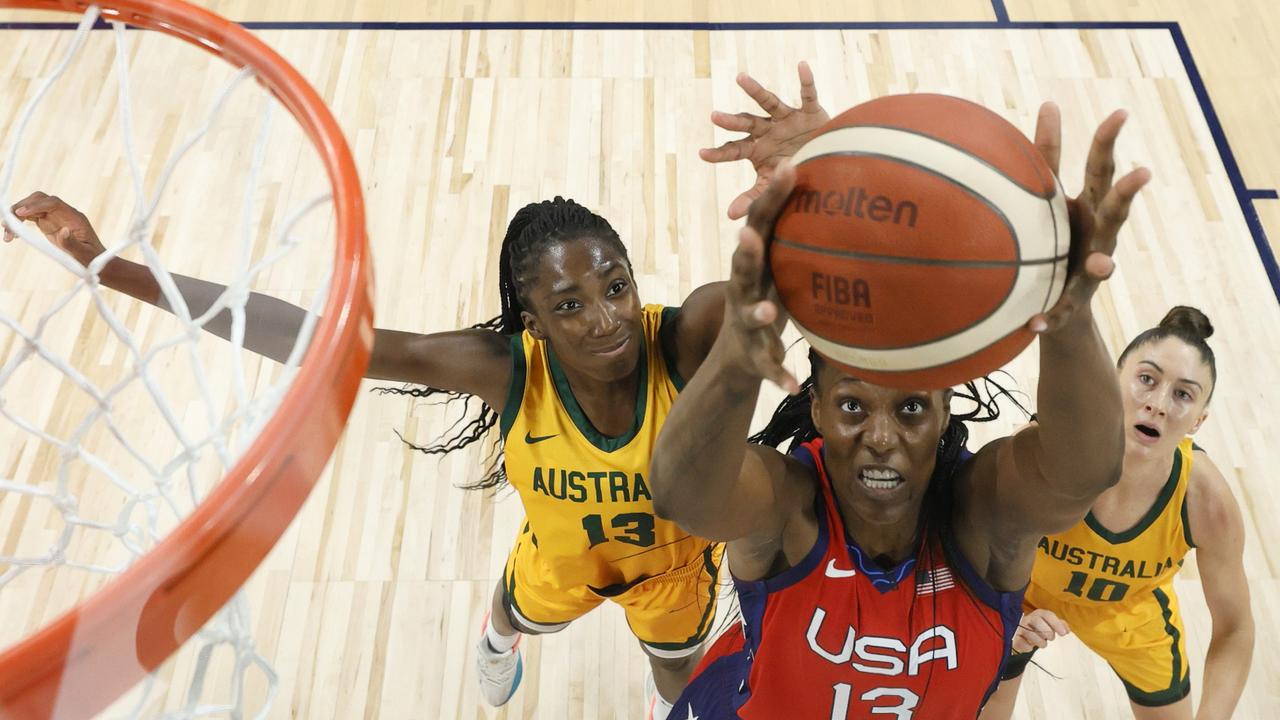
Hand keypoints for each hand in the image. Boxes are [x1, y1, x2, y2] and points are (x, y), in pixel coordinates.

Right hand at [5, 191, 104, 267]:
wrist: (96, 262)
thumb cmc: (92, 259)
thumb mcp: (84, 255)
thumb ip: (73, 244)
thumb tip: (63, 230)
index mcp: (74, 217)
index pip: (54, 203)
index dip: (36, 205)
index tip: (20, 213)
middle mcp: (63, 214)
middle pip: (39, 200)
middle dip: (21, 208)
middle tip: (6, 223)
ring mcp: (55, 217)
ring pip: (31, 208)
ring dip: (16, 217)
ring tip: (7, 234)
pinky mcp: (48, 224)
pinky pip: (30, 218)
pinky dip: (19, 224)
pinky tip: (12, 235)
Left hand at [701, 62, 828, 219]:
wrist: (825, 159)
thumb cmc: (794, 171)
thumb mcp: (772, 185)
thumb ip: (753, 197)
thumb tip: (730, 215)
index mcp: (756, 148)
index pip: (733, 150)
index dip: (719, 153)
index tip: (702, 154)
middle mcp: (767, 130)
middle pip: (745, 122)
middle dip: (731, 121)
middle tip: (714, 117)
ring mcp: (786, 118)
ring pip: (768, 101)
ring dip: (754, 90)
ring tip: (740, 78)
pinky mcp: (809, 110)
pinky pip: (807, 93)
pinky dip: (806, 80)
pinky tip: (802, 66)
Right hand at [720, 163, 799, 393]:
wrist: (737, 357)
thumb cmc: (767, 297)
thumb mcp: (779, 266)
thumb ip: (799, 234)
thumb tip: (845, 188)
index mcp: (754, 263)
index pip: (760, 223)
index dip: (771, 196)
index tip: (789, 166)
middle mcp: (743, 289)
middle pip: (741, 267)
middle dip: (745, 253)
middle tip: (748, 237)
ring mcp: (745, 323)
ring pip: (749, 315)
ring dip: (756, 312)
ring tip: (766, 311)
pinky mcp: (754, 356)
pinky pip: (767, 366)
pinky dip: (778, 375)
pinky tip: (794, 385)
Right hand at [1012, 608, 1069, 653]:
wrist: (1020, 634)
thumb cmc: (1037, 629)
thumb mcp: (1048, 625)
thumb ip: (1059, 625)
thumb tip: (1067, 630)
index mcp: (1038, 614)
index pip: (1047, 615)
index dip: (1056, 623)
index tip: (1064, 634)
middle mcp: (1027, 619)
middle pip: (1037, 620)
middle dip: (1047, 631)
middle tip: (1051, 638)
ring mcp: (1019, 628)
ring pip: (1029, 632)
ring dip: (1040, 641)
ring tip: (1043, 644)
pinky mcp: (1014, 638)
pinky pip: (1021, 643)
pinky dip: (1028, 647)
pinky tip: (1030, 646)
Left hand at [1027, 104, 1150, 333]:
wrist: (1053, 300)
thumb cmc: (1052, 236)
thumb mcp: (1045, 196)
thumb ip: (1045, 155)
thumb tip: (1049, 103)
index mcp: (1088, 205)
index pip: (1099, 168)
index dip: (1108, 141)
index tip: (1120, 112)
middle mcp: (1097, 234)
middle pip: (1114, 210)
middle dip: (1126, 193)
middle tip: (1142, 174)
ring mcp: (1089, 270)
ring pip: (1103, 263)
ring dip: (1103, 264)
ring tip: (1103, 266)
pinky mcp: (1072, 301)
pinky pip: (1061, 311)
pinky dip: (1049, 317)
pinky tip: (1033, 323)